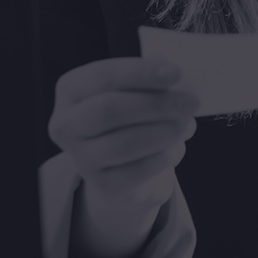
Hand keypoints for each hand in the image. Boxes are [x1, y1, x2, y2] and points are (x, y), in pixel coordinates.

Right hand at [48, 57, 198, 257]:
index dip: (140, 73)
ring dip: (165, 131)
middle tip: (192, 102)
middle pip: (108, 110)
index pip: (102, 76)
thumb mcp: (137, 90)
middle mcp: (66, 124)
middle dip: (156, 104)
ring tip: (187, 124)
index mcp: (71, 89)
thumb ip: (151, 79)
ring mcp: (81, 158)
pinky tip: (177, 146)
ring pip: (124, 143)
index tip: (176, 73)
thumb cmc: (133, 115)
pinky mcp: (103, 185)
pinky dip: (165, 155)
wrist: (127, 163)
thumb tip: (174, 77)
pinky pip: (139, 170)